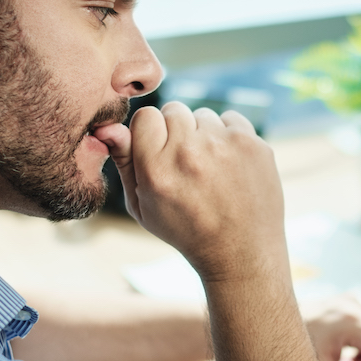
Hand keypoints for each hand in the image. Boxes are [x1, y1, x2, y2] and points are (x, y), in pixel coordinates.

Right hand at [96, 102, 285, 280]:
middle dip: (177, 131)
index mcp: (157, 169)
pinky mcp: (252, 143)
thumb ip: (124, 162)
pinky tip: (229, 164)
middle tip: (186, 163)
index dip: (151, 132)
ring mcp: (224, 145)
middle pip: (174, 109)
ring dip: (203, 134)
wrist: (240, 251)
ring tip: (210, 168)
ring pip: (203, 114)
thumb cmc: (185, 229)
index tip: (159, 150)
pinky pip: (231, 118)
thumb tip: (108, 127)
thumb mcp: (142, 207)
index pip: (145, 115)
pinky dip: (229, 136)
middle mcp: (189, 152)